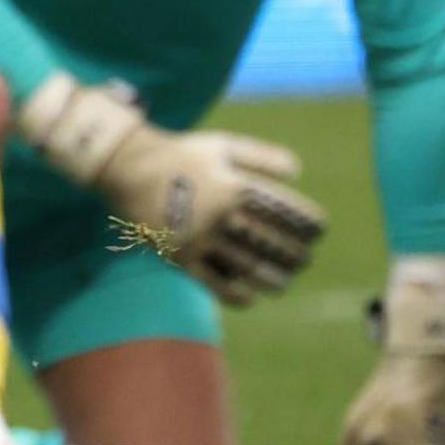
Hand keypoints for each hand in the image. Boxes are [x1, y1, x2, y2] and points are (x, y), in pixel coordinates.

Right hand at [19, 73, 327, 304]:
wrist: (126, 166)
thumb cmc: (181, 154)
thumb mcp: (222, 145)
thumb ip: (262, 157)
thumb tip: (297, 174)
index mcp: (236, 186)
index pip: (287, 213)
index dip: (310, 225)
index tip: (317, 231)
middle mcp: (221, 215)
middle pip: (272, 244)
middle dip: (295, 255)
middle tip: (303, 260)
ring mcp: (200, 238)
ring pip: (248, 268)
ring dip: (273, 279)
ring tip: (284, 282)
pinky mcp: (179, 256)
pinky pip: (213, 284)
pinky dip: (236, 295)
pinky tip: (251, 298)